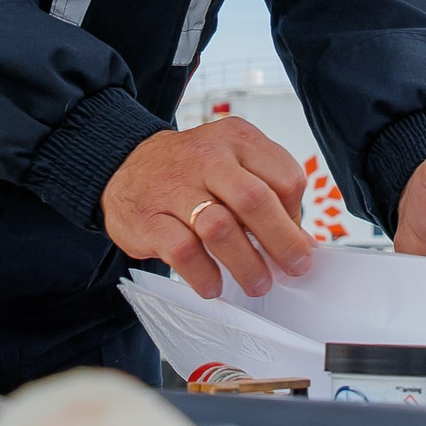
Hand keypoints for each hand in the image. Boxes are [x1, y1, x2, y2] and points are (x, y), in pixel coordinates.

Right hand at [103, 121, 315, 299]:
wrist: (125, 165)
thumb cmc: (190, 172)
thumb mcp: (232, 165)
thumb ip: (267, 197)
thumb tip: (300, 245)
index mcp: (237, 140)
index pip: (284, 177)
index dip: (295, 216)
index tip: (294, 240)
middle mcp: (208, 157)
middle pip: (255, 200)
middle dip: (282, 242)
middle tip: (293, 268)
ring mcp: (175, 187)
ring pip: (219, 228)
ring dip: (246, 263)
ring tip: (257, 283)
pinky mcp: (149, 218)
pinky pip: (183, 251)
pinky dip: (204, 274)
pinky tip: (214, 285)